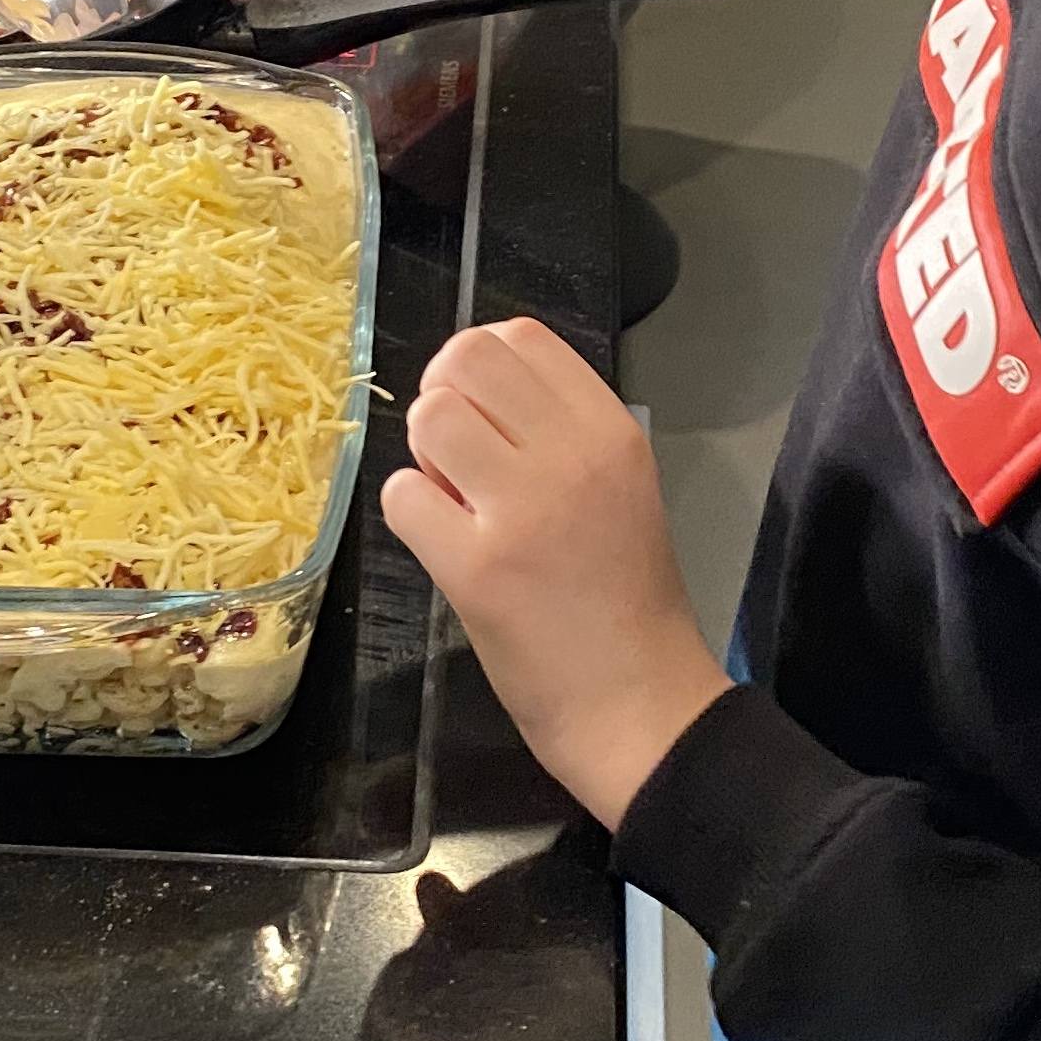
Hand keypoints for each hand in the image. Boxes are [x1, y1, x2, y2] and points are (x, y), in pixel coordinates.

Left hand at [383, 317, 728, 827]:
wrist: (638, 703)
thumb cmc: (624, 599)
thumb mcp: (620, 487)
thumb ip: (559, 431)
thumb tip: (471, 392)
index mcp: (611, 431)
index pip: (522, 337)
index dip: (481, 366)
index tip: (483, 415)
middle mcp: (571, 456)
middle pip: (466, 359)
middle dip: (444, 397)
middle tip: (455, 455)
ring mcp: (521, 510)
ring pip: (428, 418)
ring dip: (423, 456)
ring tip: (452, 501)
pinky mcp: (475, 568)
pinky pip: (402, 496)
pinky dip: (410, 514)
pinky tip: (443, 544)